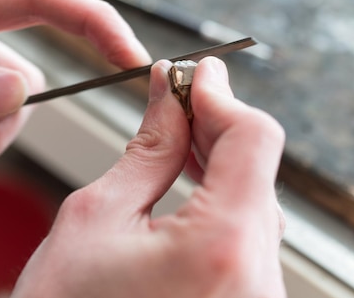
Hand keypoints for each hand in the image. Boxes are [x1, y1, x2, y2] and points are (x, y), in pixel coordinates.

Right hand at [13, 57, 286, 297]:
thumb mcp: (94, 219)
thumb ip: (147, 149)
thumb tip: (169, 95)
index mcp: (222, 247)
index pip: (254, 139)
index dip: (223, 97)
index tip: (198, 75)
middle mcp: (258, 280)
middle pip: (259, 168)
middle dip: (217, 125)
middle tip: (178, 97)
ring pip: (256, 201)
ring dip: (220, 162)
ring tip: (178, 137)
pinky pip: (250, 237)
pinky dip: (224, 201)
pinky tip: (192, 184)